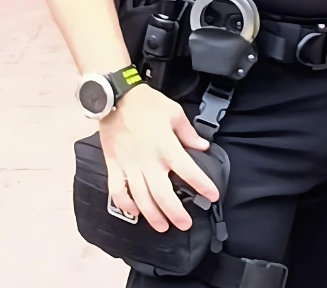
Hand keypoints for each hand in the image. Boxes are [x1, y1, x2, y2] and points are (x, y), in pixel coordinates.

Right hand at [99, 84, 219, 231]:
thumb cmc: (147, 104)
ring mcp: (129, 166)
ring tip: (162, 226)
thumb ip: (189, 133)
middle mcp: (148, 161)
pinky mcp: (114, 166)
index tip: (213, 196)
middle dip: (175, 213)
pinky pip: (117, 191)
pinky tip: (134, 212)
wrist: (116, 98)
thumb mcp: (175, 113)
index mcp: (167, 147)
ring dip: (152, 215)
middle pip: (163, 195)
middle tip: (185, 224)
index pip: (189, 171)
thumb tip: (203, 146)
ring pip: (141, 198)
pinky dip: (125, 204)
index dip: (202, 185)